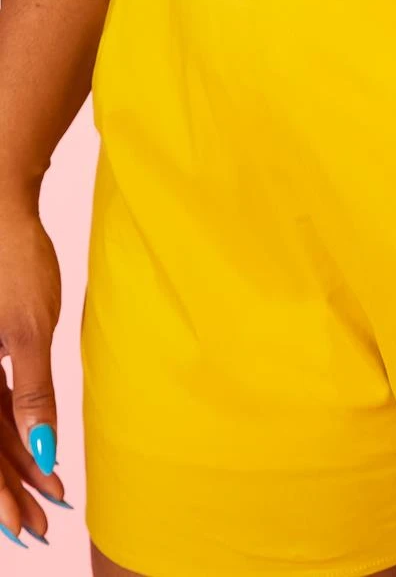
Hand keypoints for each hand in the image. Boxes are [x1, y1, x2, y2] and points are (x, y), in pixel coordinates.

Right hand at [0, 205, 70, 545]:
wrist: (0, 208)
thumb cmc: (13, 259)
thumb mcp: (28, 329)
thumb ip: (32, 393)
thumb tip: (42, 452)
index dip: (1, 495)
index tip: (28, 527)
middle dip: (12, 489)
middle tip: (44, 524)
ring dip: (16, 465)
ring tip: (52, 496)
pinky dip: (17, 430)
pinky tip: (41, 453)